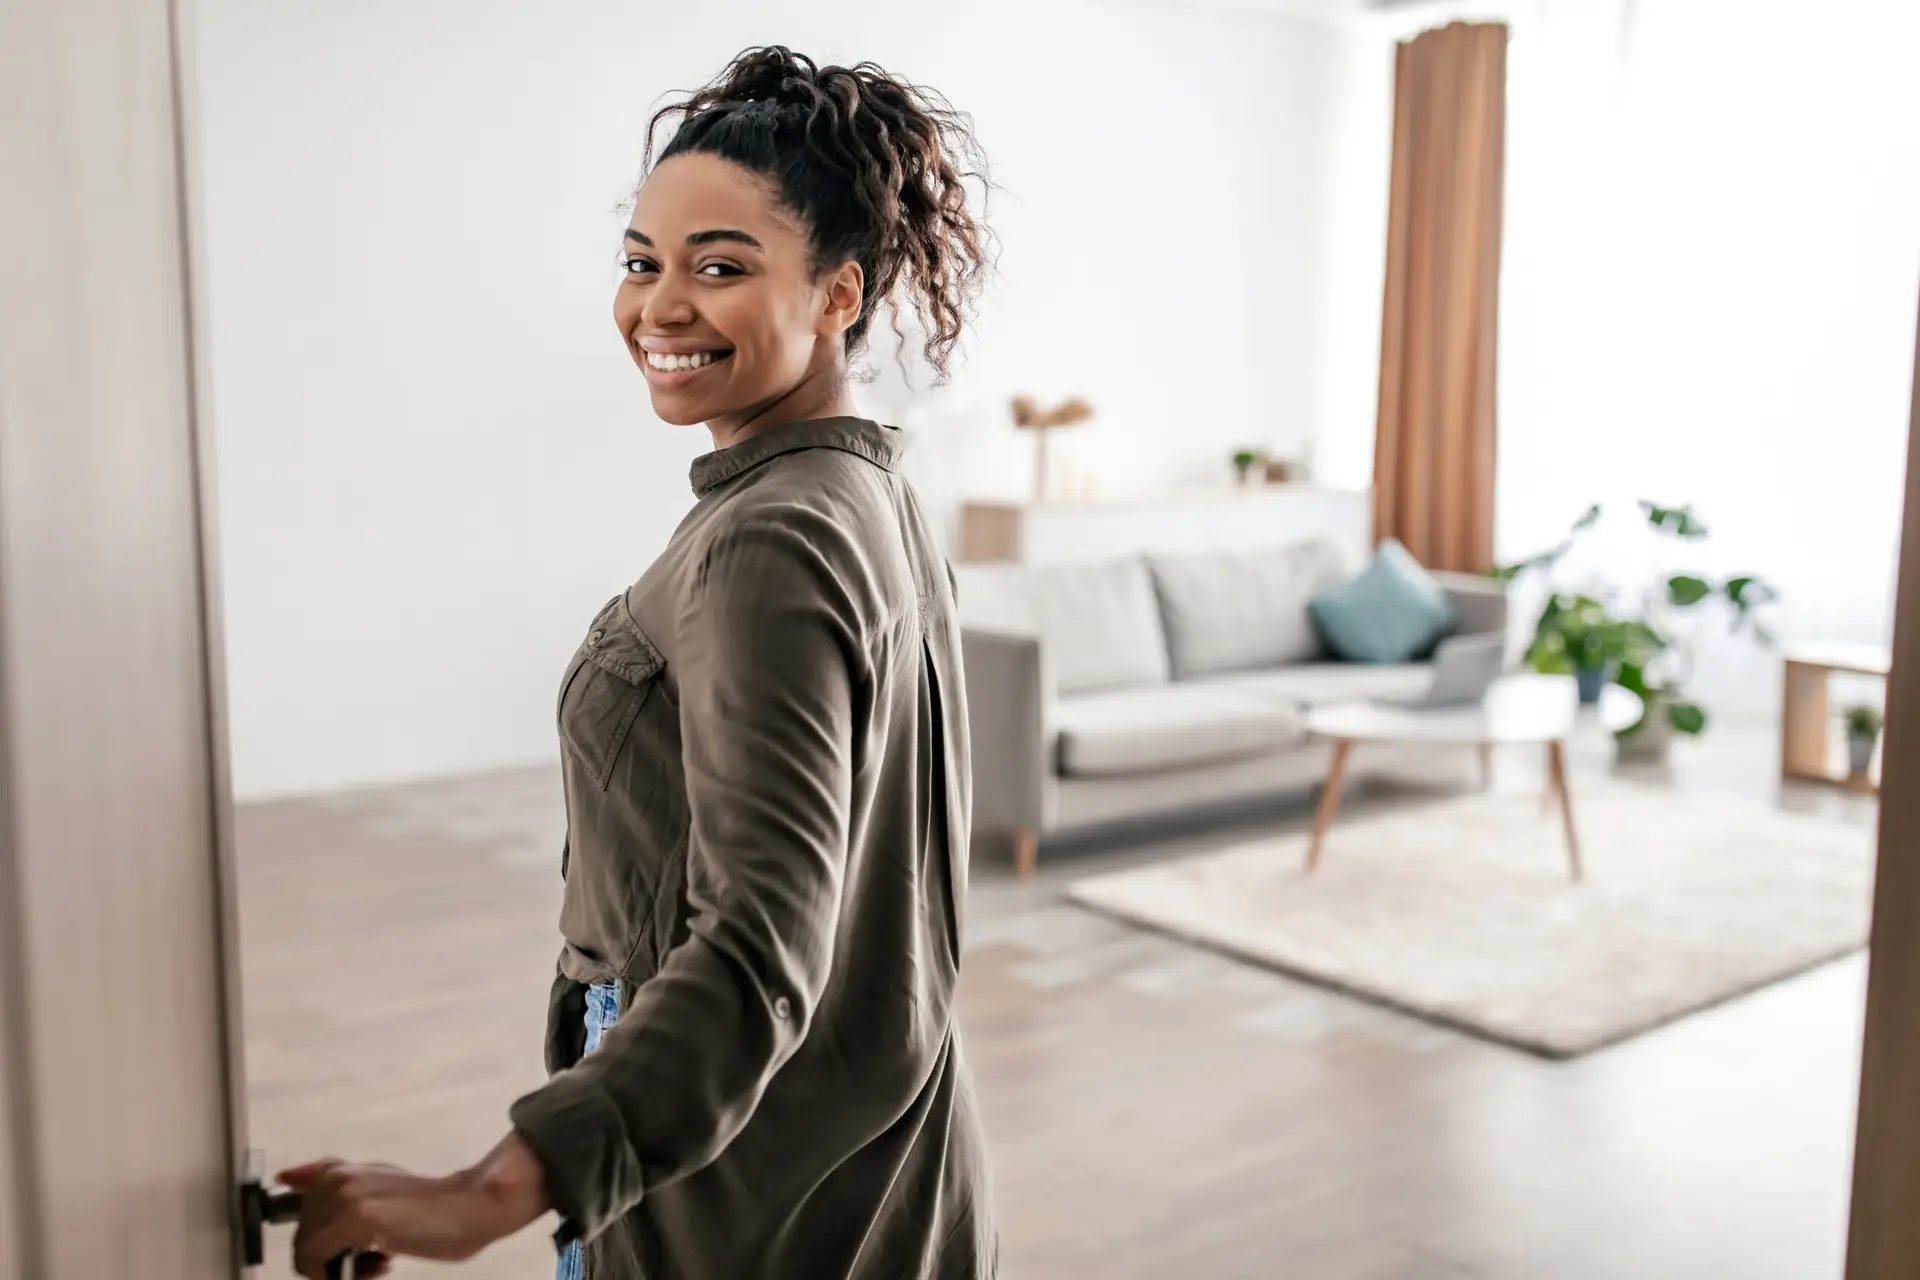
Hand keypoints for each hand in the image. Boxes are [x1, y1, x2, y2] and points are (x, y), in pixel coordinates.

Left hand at [281, 1133, 549, 1278]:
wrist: (473, 1207)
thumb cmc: (433, 1209)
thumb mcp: (379, 1192)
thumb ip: (338, 1186)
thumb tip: (285, 1175)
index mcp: (341, 1171)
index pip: (295, 1197)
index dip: (310, 1232)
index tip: (333, 1245)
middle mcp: (337, 1177)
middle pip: (301, 1238)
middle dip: (332, 1258)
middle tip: (372, 1261)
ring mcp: (345, 1195)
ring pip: (305, 1253)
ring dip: (339, 1270)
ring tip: (378, 1263)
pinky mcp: (355, 1218)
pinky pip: (314, 1263)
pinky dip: (341, 1277)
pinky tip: (381, 1265)